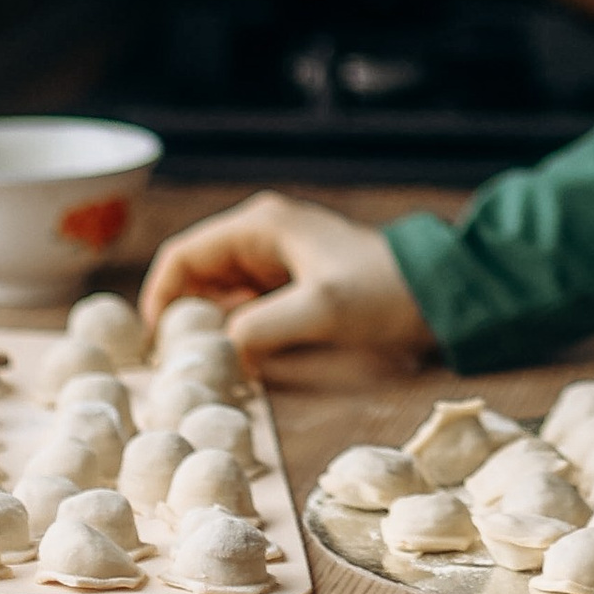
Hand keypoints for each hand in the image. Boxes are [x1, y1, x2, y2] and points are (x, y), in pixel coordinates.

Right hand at [139, 192, 434, 367]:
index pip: (184, 255)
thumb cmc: (383, 291)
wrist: (438, 292)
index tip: (156, 343)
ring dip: (210, 326)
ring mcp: (277, 260)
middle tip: (179, 363)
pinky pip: (246, 306)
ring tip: (206, 367)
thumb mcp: (321, 310)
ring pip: (220, 293)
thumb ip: (264, 327)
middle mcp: (262, 236)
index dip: (161, 296)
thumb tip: (220, 348)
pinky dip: (236, 331)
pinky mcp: (292, 284)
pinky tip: (240, 362)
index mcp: (261, 226)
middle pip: (197, 275)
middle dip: (184, 315)